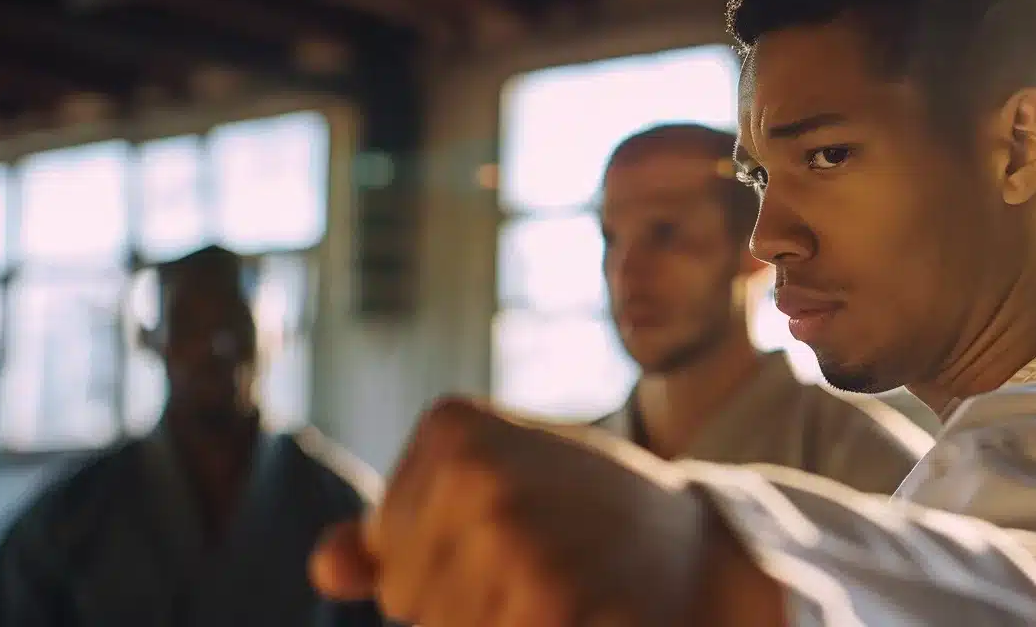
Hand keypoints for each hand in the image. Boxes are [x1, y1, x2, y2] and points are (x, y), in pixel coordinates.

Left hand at [308, 396, 784, 625]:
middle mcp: (475, 470)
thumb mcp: (497, 494)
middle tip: (554, 566)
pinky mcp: (547, 599)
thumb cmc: (590, 523)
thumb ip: (397, 532)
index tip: (523, 532)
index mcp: (453, 427)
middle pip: (406, 602)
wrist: (708, 553)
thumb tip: (327, 569)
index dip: (447, 565)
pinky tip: (579, 612)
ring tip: (566, 593)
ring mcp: (509, 533)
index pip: (386, 554)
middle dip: (467, 604)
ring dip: (500, 626)